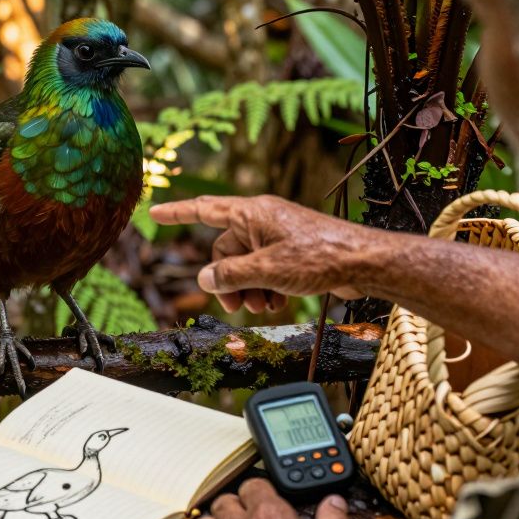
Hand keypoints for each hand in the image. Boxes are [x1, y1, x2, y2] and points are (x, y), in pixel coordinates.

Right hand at [149, 195, 376, 313]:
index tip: (154, 211)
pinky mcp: (292, 251)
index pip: (204, 210)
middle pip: (225, 250)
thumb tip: (206, 278)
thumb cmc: (319, 257)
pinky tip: (276, 304)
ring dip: (247, 288)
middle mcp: (262, 220)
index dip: (177, 212)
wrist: (363, 263)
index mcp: (252, 213)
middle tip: (236, 307)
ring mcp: (277, 235)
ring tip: (261, 308)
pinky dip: (264, 287)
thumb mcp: (266, 270)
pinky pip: (264, 268)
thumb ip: (230, 274)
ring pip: (246, 263)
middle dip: (227, 280)